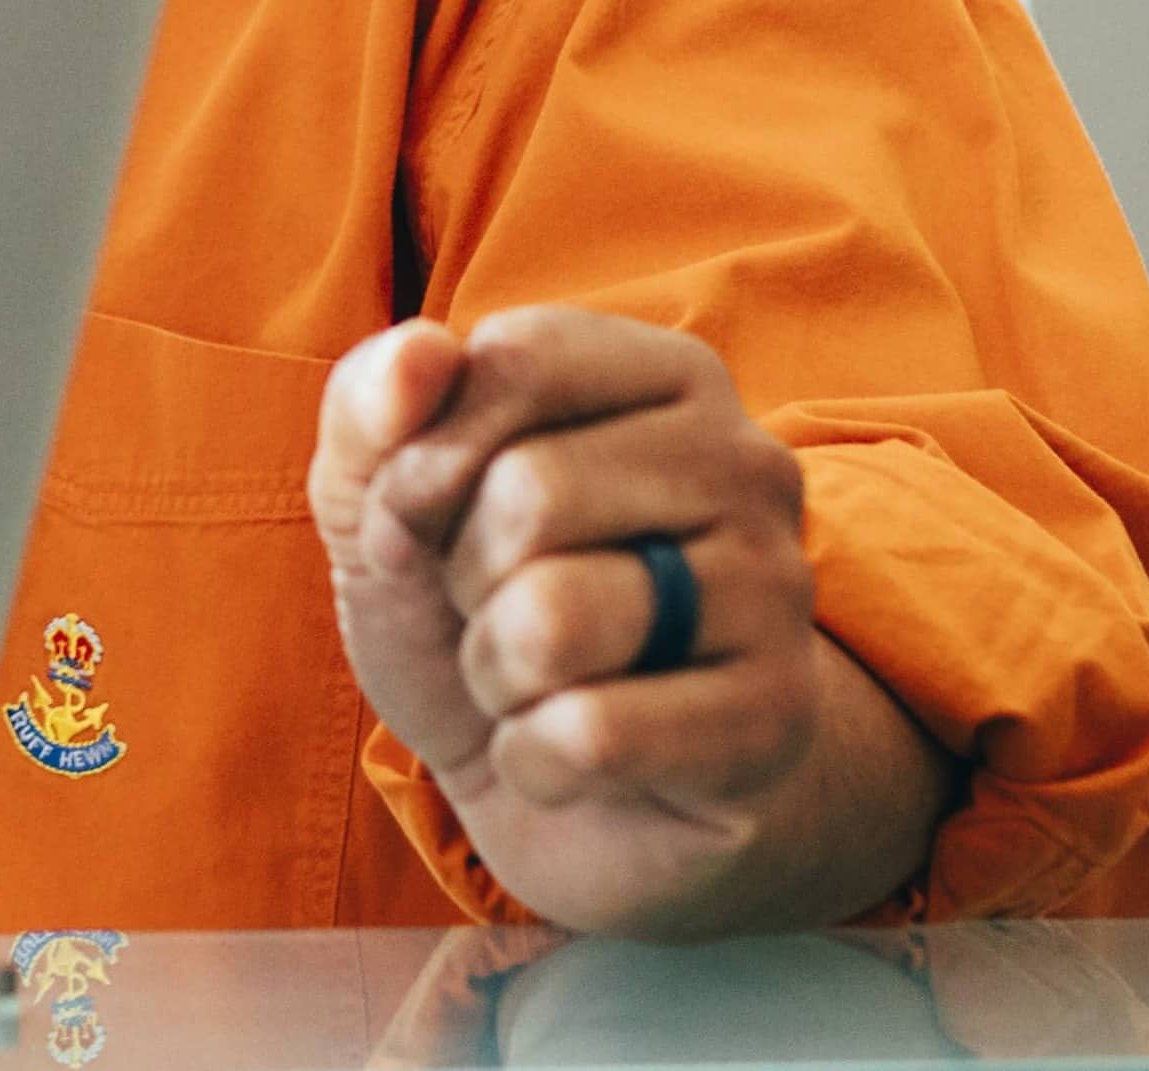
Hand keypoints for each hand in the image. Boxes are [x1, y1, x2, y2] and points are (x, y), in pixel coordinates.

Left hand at [306, 306, 954, 939]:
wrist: (578, 799)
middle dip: (464, 580)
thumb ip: (371, 409)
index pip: (514, 361)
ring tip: (538, 681)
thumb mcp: (384, 504)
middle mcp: (748, 462)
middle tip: (502, 612)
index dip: (421, 460)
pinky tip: (573, 756)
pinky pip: (591, 734)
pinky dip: (534, 759)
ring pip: (554, 620)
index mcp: (667, 375)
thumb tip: (418, 349)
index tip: (426, 519)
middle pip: (528, 495)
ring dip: (494, 674)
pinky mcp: (776, 720)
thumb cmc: (481, 613)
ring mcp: (777, 591)